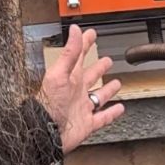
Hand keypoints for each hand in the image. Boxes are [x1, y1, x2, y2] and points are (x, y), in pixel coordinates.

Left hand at [40, 25, 125, 154]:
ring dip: (107, 90)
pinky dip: (112, 113)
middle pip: (91, 76)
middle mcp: (76, 91)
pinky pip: (102, 117)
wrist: (45, 133)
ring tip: (116, 83)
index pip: (79, 56)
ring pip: (98, 96)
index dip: (85, 44)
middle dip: (99, 67)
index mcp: (69, 77)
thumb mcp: (59, 74)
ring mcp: (81, 108)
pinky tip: (119, 109)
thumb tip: (75, 31)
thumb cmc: (47, 104)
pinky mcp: (87, 124)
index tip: (90, 34)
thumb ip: (69, 52)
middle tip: (107, 60)